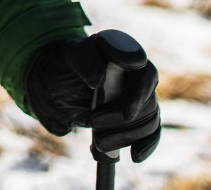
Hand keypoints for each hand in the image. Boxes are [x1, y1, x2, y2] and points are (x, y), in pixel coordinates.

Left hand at [25, 30, 160, 161]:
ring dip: (125, 136)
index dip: (139, 94)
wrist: (60, 79)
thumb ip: (85, 60)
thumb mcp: (70, 54)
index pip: (145, 73)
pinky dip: (145, 146)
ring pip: (147, 121)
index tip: (127, 112)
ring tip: (99, 142)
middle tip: (93, 123)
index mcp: (127, 54)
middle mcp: (139, 76)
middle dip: (121, 119)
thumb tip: (99, 80)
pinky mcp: (137, 116)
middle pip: (146, 103)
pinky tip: (135, 156)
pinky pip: (150, 133)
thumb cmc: (68, 61)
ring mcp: (140, 97)